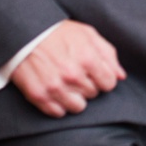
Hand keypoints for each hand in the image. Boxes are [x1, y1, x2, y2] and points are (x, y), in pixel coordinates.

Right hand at [10, 21, 124, 117]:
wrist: (24, 33)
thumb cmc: (59, 32)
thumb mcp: (88, 34)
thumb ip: (108, 55)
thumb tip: (121, 76)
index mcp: (88, 59)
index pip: (109, 84)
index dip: (103, 78)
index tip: (94, 73)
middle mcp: (72, 76)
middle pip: (93, 94)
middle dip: (88, 85)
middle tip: (75, 73)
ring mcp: (55, 87)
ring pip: (78, 107)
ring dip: (75, 98)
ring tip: (66, 84)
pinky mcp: (38, 95)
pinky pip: (58, 113)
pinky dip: (58, 105)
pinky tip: (55, 91)